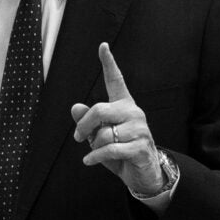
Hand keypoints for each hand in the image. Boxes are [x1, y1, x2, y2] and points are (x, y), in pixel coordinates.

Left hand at [71, 42, 165, 201]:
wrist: (143, 174)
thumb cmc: (120, 151)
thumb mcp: (100, 135)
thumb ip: (88, 122)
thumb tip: (76, 108)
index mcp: (123, 105)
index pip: (116, 80)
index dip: (108, 62)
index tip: (103, 46)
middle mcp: (133, 112)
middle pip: (99, 110)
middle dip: (84, 126)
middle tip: (78, 137)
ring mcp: (139, 129)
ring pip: (104, 133)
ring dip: (95, 146)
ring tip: (98, 151)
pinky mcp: (140, 146)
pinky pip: (110, 149)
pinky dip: (95, 156)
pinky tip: (89, 160)